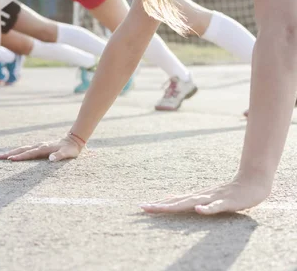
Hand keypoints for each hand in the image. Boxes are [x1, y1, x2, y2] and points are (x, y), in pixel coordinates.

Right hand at [0, 135, 83, 161]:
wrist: (73, 141)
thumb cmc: (70, 150)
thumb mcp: (67, 154)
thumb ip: (59, 156)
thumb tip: (51, 159)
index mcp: (44, 148)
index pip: (29, 153)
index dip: (20, 156)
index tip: (10, 159)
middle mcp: (39, 146)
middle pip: (21, 149)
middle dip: (9, 153)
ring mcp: (38, 146)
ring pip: (22, 149)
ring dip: (11, 152)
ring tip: (0, 155)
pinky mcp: (39, 147)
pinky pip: (25, 149)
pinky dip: (17, 152)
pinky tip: (12, 154)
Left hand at [140, 174, 271, 214]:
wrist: (252, 183)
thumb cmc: (230, 193)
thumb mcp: (209, 199)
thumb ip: (194, 202)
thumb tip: (176, 201)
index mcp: (196, 197)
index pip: (173, 201)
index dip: (158, 204)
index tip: (141, 207)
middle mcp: (200, 196)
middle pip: (177, 202)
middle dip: (159, 205)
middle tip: (142, 207)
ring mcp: (212, 198)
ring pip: (191, 203)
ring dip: (176, 206)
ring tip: (161, 208)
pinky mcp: (226, 202)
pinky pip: (215, 206)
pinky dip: (206, 209)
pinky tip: (198, 210)